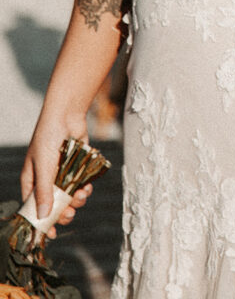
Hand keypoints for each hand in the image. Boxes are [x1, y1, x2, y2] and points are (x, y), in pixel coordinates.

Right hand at [21, 115, 91, 238]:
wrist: (66, 114)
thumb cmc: (48, 138)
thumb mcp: (43, 167)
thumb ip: (43, 192)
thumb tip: (42, 216)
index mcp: (31, 181)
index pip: (33, 207)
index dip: (41, 222)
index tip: (50, 235)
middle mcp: (46, 179)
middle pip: (54, 205)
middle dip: (63, 212)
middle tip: (70, 214)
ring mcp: (62, 173)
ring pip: (70, 196)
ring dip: (77, 200)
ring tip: (82, 196)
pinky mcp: (76, 167)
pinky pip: (81, 184)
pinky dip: (85, 188)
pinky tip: (88, 187)